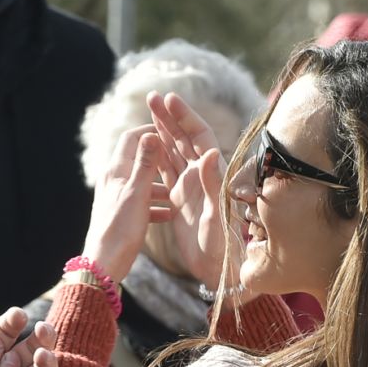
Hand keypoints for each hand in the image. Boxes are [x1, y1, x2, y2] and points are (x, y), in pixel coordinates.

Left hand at [82, 124, 173, 286]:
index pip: (132, 138)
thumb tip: (152, 134)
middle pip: (138, 159)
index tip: (173, 134)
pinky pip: (141, 203)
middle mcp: (113, 181)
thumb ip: (145, 164)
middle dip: (160, 159)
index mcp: (116, 171)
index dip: (151, 133)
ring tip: (178, 192)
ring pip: (142, 183)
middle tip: (181, 160)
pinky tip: (170, 215)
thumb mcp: (137, 194)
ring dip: (160, 184)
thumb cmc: (120, 230)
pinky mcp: (121, 214)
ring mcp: (117, 198)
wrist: (104, 264)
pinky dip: (155, 205)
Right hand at [147, 90, 236, 288]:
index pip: (199, 136)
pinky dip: (156, 158)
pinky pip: (167, 173)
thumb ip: (214, 183)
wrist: (219, 270)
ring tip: (147, 114)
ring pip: (173, 153)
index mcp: (211, 175)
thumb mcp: (216, 214)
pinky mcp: (181, 200)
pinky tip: (146, 148)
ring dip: (161, 133)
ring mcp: (191, 188)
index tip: (170, 99)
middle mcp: (202, 177)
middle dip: (169, 118)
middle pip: (184, 139)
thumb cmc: (222, 247)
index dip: (185, 117)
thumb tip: (211, 152)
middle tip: (151, 96)